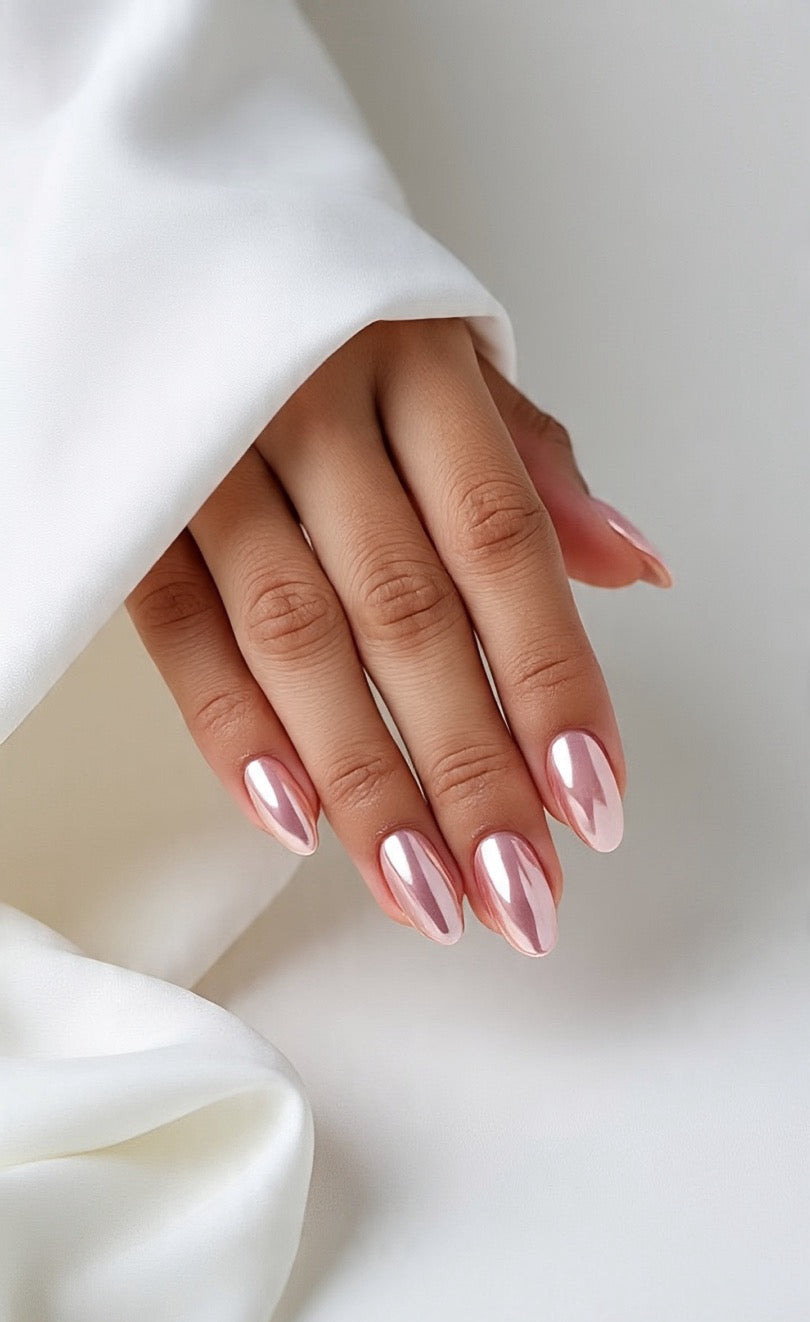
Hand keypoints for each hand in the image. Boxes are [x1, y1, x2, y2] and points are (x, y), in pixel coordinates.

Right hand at [126, 319, 671, 955]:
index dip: (550, 681)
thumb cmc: (333, 312)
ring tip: (426, 890)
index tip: (590, 800)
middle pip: (406, 615)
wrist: (172, 228)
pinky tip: (297, 818)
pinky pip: (180, 629)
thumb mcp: (445, 355)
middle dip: (468, 769)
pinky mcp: (136, 502)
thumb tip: (633, 568)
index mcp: (414, 364)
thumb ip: (533, 468)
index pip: (501, 546)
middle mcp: (314, 409)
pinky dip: (233, 730)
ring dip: (363, 780)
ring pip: (295, 639)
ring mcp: (212, 455)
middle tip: (518, 892)